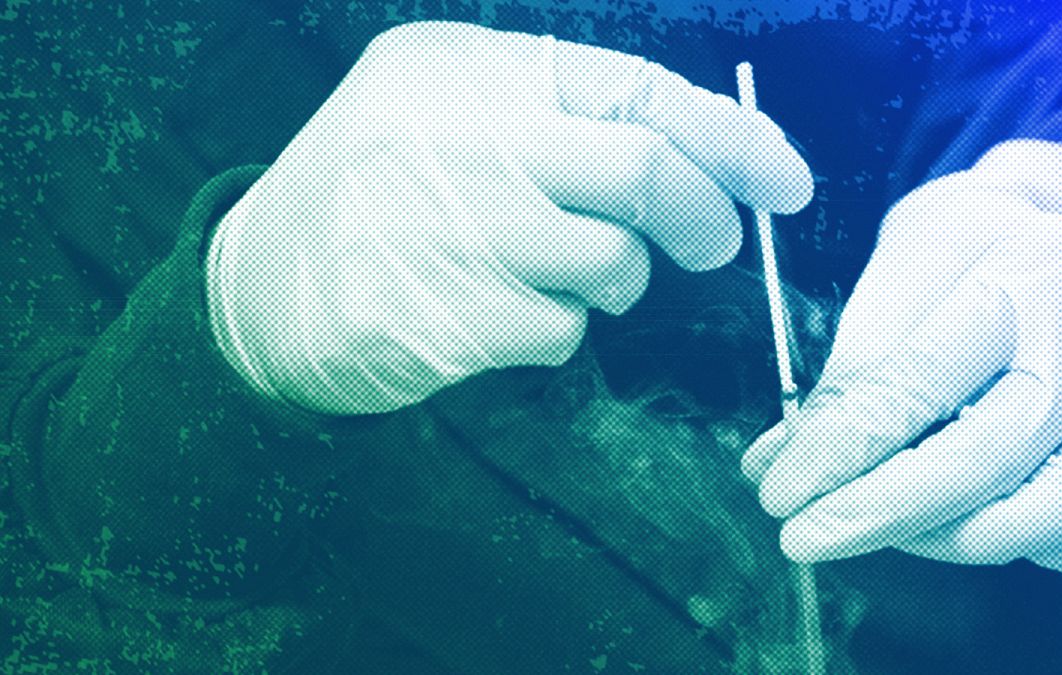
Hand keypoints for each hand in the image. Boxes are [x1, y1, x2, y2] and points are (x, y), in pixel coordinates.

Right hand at [206, 21, 810, 414]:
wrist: (254, 289)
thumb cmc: (375, 195)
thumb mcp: (448, 116)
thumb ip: (556, 121)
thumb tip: (697, 159)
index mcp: (465, 70)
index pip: (634, 90)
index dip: (729, 138)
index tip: (784, 179)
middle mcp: (456, 137)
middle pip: (643, 173)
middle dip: (705, 218)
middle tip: (713, 246)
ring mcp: (445, 229)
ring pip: (611, 261)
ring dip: (613, 279)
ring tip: (559, 273)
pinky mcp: (440, 317)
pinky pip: (559, 331)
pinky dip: (554, 330)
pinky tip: (497, 315)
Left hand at [742, 140, 1061, 573]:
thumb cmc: (966, 254)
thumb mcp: (896, 278)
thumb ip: (846, 377)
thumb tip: (775, 467)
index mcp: (1025, 275)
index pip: (918, 386)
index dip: (839, 453)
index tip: (778, 494)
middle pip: (986, 460)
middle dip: (879, 513)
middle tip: (802, 536)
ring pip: (1050, 516)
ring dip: (946, 537)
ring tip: (880, 519)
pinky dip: (1015, 543)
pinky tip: (959, 516)